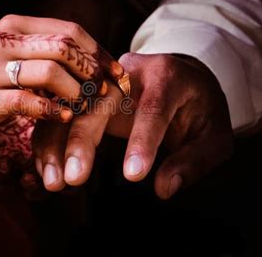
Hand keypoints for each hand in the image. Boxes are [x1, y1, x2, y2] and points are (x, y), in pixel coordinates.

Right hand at [0, 15, 122, 139]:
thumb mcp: (3, 46)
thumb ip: (38, 46)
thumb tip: (82, 58)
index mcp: (14, 25)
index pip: (69, 31)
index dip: (98, 52)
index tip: (115, 71)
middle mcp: (5, 41)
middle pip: (65, 48)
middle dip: (92, 71)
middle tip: (103, 90)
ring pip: (51, 72)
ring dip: (75, 91)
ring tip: (82, 106)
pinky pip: (29, 101)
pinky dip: (52, 110)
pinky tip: (62, 118)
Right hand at [33, 53, 232, 198]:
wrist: (181, 78)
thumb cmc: (199, 109)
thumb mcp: (214, 137)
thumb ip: (193, 161)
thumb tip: (163, 189)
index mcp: (168, 76)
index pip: (153, 108)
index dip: (142, 141)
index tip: (132, 177)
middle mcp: (129, 72)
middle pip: (99, 102)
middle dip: (82, 140)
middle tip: (73, 179)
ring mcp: (102, 79)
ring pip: (70, 106)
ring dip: (56, 143)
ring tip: (53, 181)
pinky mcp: (86, 93)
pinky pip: (61, 112)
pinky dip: (51, 140)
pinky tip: (47, 169)